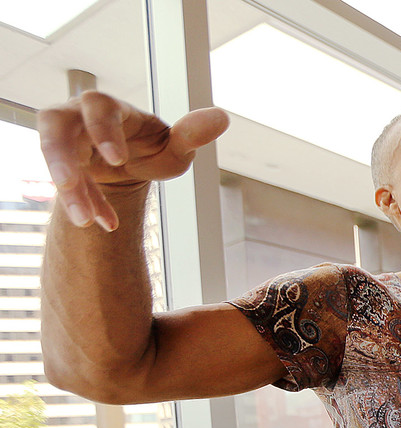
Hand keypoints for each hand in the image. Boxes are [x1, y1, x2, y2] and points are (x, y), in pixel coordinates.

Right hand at [37, 91, 228, 231]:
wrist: (132, 163)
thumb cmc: (155, 148)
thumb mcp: (176, 146)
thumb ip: (192, 135)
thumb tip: (222, 117)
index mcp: (111, 107)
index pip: (97, 106)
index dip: (102, 130)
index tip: (116, 159)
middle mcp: (79, 115)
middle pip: (53, 123)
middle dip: (59, 154)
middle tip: (67, 183)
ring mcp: (64, 139)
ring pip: (52, 155)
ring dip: (67, 188)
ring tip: (84, 219)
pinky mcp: (60, 163)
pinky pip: (66, 184)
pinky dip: (85, 204)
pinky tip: (107, 223)